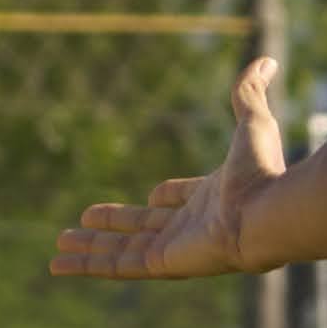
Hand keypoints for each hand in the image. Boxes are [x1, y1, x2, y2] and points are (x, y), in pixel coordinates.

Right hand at [53, 55, 285, 280]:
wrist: (268, 211)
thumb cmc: (262, 171)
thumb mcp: (252, 123)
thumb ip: (248, 95)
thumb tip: (267, 61)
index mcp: (215, 197)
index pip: (184, 200)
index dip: (170, 195)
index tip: (154, 195)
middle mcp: (194, 226)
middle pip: (145, 226)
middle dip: (115, 223)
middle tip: (86, 220)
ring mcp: (176, 248)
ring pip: (123, 250)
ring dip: (91, 248)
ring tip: (59, 243)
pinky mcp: (162, 264)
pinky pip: (118, 266)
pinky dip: (86, 266)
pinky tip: (57, 264)